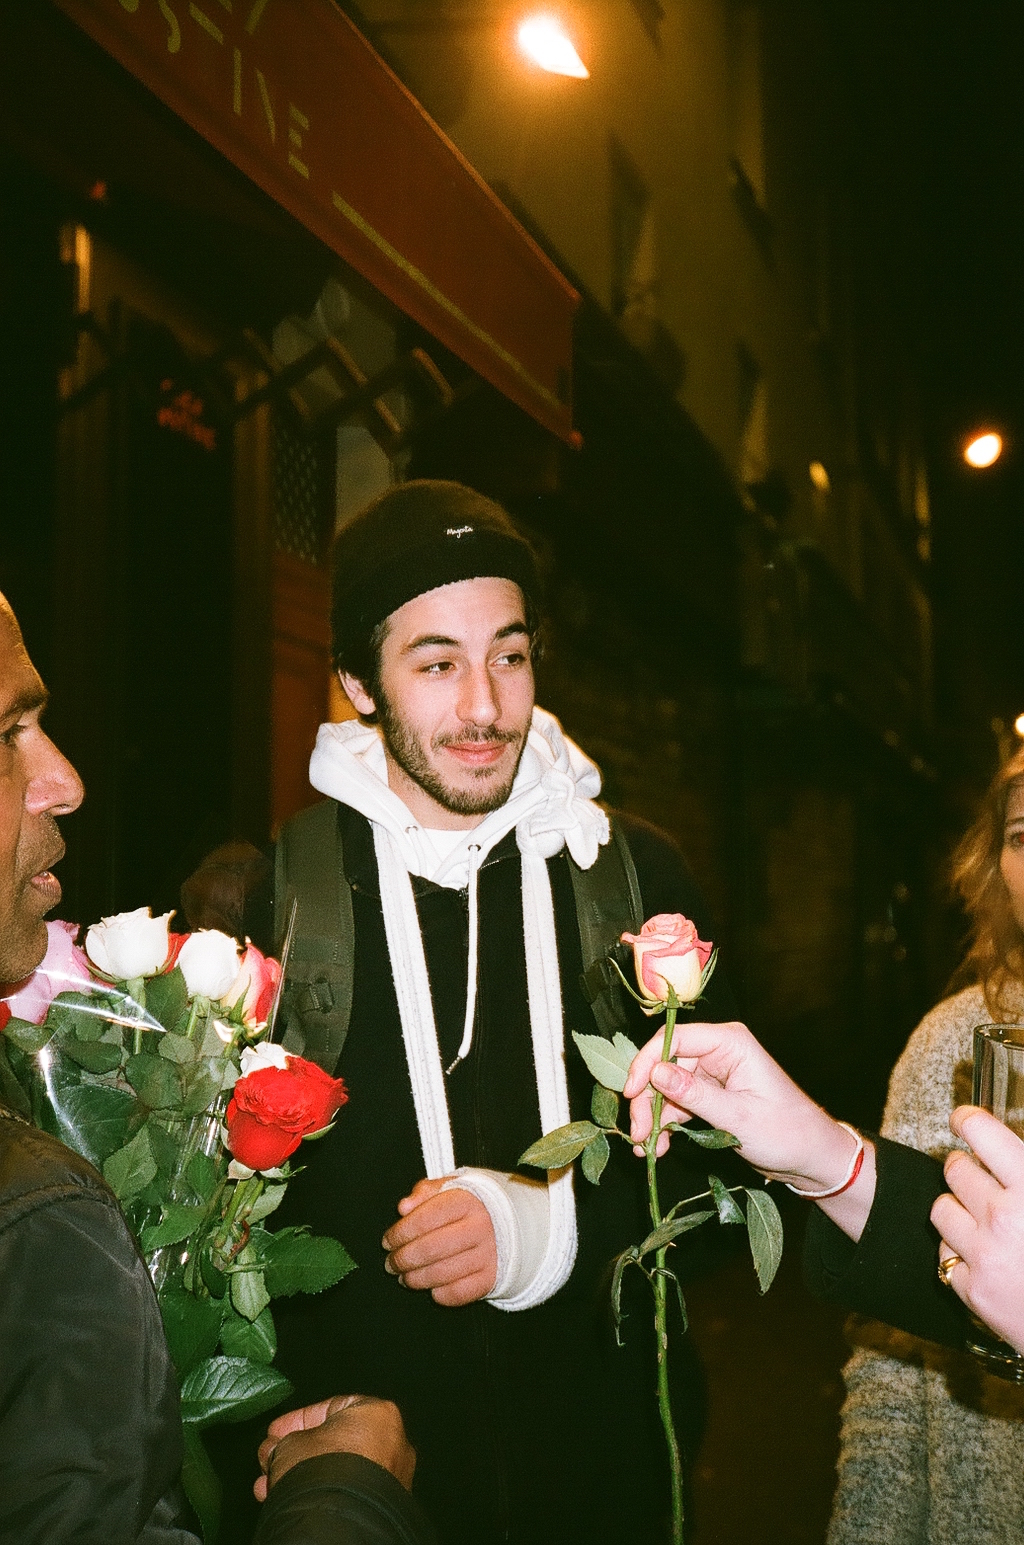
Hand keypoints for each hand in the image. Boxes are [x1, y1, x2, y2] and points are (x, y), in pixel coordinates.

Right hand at [253, 1395, 414, 1500]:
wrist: (339, 1521)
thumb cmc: (322, 1470)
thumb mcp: (291, 1445)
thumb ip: (286, 1441)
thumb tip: (277, 1450)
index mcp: (378, 1412)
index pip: (331, 1408)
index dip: (296, 1421)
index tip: (275, 1433)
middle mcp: (393, 1441)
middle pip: (333, 1442)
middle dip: (296, 1453)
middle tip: (270, 1460)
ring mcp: (391, 1476)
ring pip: (337, 1470)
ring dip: (302, 1475)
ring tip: (270, 1486)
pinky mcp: (383, 1506)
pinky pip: (347, 1491)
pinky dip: (321, 1493)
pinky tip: (288, 1499)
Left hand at [381, 1177, 497, 1305]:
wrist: (511, 1224)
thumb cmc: (469, 1206)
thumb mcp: (450, 1188)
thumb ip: (425, 1192)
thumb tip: (403, 1207)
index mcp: (467, 1200)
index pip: (425, 1218)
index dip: (401, 1232)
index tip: (387, 1241)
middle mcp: (481, 1226)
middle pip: (431, 1248)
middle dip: (403, 1259)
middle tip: (391, 1263)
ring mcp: (489, 1254)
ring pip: (442, 1273)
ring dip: (415, 1279)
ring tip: (404, 1277)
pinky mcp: (492, 1277)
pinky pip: (459, 1293)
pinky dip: (440, 1294)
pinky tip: (431, 1288)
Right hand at [623, 1019, 846, 1176]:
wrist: (810, 1157)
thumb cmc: (786, 1132)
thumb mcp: (738, 1117)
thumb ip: (695, 1095)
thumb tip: (656, 1073)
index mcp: (729, 1043)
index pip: (675, 1039)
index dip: (647, 1062)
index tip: (630, 1093)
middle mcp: (718, 1052)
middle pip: (665, 1065)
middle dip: (648, 1099)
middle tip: (639, 1134)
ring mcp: (713, 1074)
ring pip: (666, 1087)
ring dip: (654, 1116)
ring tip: (647, 1147)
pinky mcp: (710, 1095)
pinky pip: (678, 1103)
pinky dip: (666, 1124)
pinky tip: (659, 1147)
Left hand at [932, 1105, 1023, 1354]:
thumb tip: (1014, 1154)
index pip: (979, 1132)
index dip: (967, 1120)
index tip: (963, 1120)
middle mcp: (1002, 1217)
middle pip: (954, 1169)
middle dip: (967, 1168)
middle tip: (983, 1178)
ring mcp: (984, 1255)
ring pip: (941, 1209)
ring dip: (959, 1209)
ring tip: (983, 1218)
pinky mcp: (973, 1290)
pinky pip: (945, 1254)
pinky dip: (961, 1252)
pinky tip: (985, 1256)